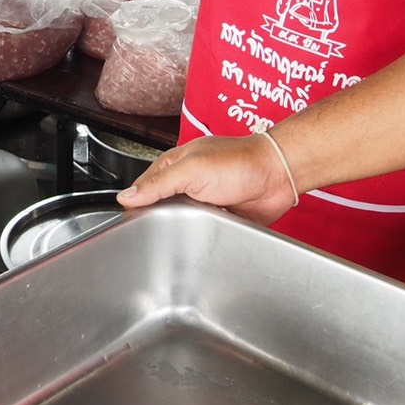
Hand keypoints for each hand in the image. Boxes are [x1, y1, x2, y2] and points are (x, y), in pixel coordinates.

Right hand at [116, 134, 298, 223]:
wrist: (278, 176)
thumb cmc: (240, 162)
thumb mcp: (192, 169)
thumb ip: (159, 183)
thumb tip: (127, 196)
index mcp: (173, 167)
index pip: (142, 189)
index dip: (134, 205)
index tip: (129, 224)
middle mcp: (186, 186)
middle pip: (159, 210)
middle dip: (160, 222)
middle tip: (157, 236)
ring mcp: (202, 204)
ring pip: (180, 226)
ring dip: (182, 232)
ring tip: (180, 241)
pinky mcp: (218, 220)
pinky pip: (202, 235)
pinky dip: (201, 239)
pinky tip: (201, 242)